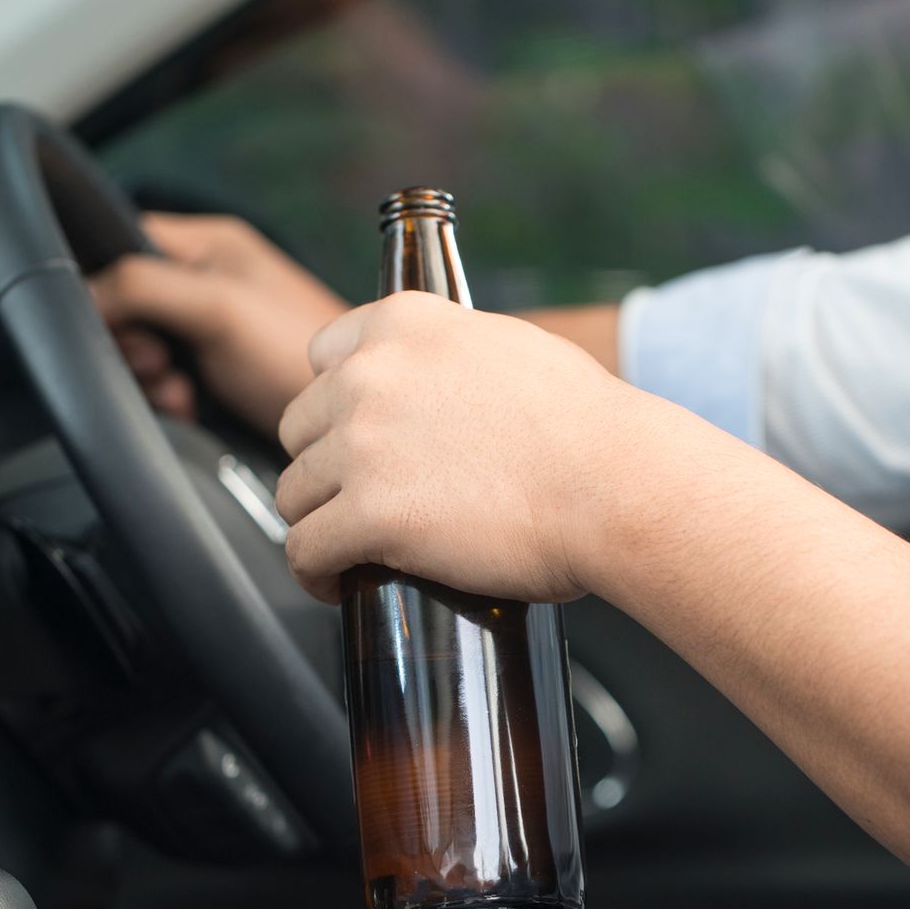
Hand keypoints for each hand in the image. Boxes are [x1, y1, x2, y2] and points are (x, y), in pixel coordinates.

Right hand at [90, 213, 348, 436]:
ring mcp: (214, 327)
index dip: (107, 284)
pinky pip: (167, 379)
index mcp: (208, 245)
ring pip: (143, 345)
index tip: (123, 321)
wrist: (347, 420)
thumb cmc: (298, 353)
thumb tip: (81, 292)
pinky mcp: (218, 372)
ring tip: (181, 389)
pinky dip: (170, 396)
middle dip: (130, 339)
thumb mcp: (217, 307)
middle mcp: (209, 280)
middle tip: (157, 361)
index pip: (123, 241)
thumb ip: (145, 287)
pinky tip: (192, 405)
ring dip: (150, 375)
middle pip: (127, 300)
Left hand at [275, 291, 669, 603]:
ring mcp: (362, 445)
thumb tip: (446, 382)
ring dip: (319, 521)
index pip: (323, 354)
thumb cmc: (588, 429)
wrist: (616, 484)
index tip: (352, 435)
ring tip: (348, 549)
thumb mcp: (511, 349)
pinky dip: (315, 574)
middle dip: (324, 465)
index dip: (335, 403)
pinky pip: (305, 550)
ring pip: (294, 492)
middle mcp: (370, 375)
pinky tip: (338, 585)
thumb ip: (455, 355)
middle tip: (358, 499)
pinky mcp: (368, 515)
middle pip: (299, 426)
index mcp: (405, 323)